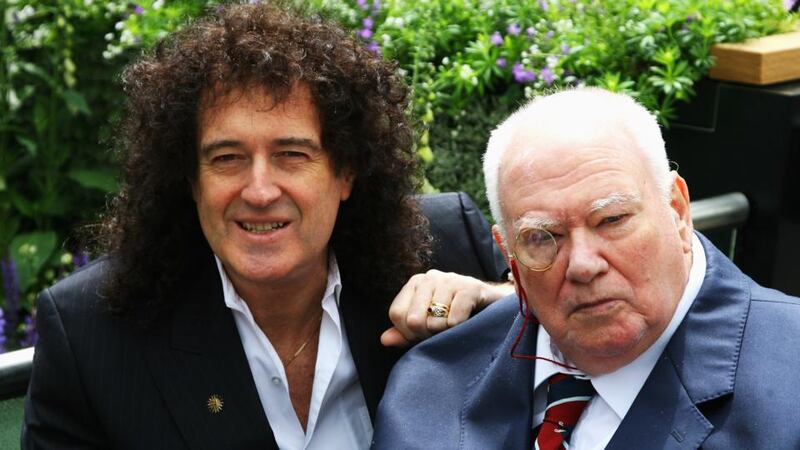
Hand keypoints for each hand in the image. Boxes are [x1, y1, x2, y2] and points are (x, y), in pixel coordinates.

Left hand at [381, 269, 514, 346]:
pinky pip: (455, 318)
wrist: (491, 304)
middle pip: (413, 318)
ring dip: (445, 332)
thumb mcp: (428, 324)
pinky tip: (466, 322)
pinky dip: (459, 327)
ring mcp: (450, 279)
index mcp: (415, 283)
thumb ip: (405, 332)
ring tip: (454, 326)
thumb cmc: (455, 315)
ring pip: (435, 321)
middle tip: (440, 334)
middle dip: (426, 335)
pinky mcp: (470, 287)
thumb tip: (384, 340)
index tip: (422, 336)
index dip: (407, 332)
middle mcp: (430, 277)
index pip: (397, 313)